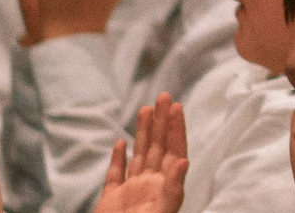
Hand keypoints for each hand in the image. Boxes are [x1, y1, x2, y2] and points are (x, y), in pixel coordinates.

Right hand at [93, 96, 185, 212]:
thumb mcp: (161, 212)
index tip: (177, 106)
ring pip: (138, 157)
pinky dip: (118, 160)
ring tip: (146, 109)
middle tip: (164, 95)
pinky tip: (121, 144)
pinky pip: (115, 176)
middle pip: (157, 148)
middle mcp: (150, 187)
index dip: (176, 129)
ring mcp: (130, 193)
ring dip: (142, 134)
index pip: (173, 151)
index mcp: (165, 188)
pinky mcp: (110, 202)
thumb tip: (184, 161)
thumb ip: (172, 189)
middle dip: (161, 122)